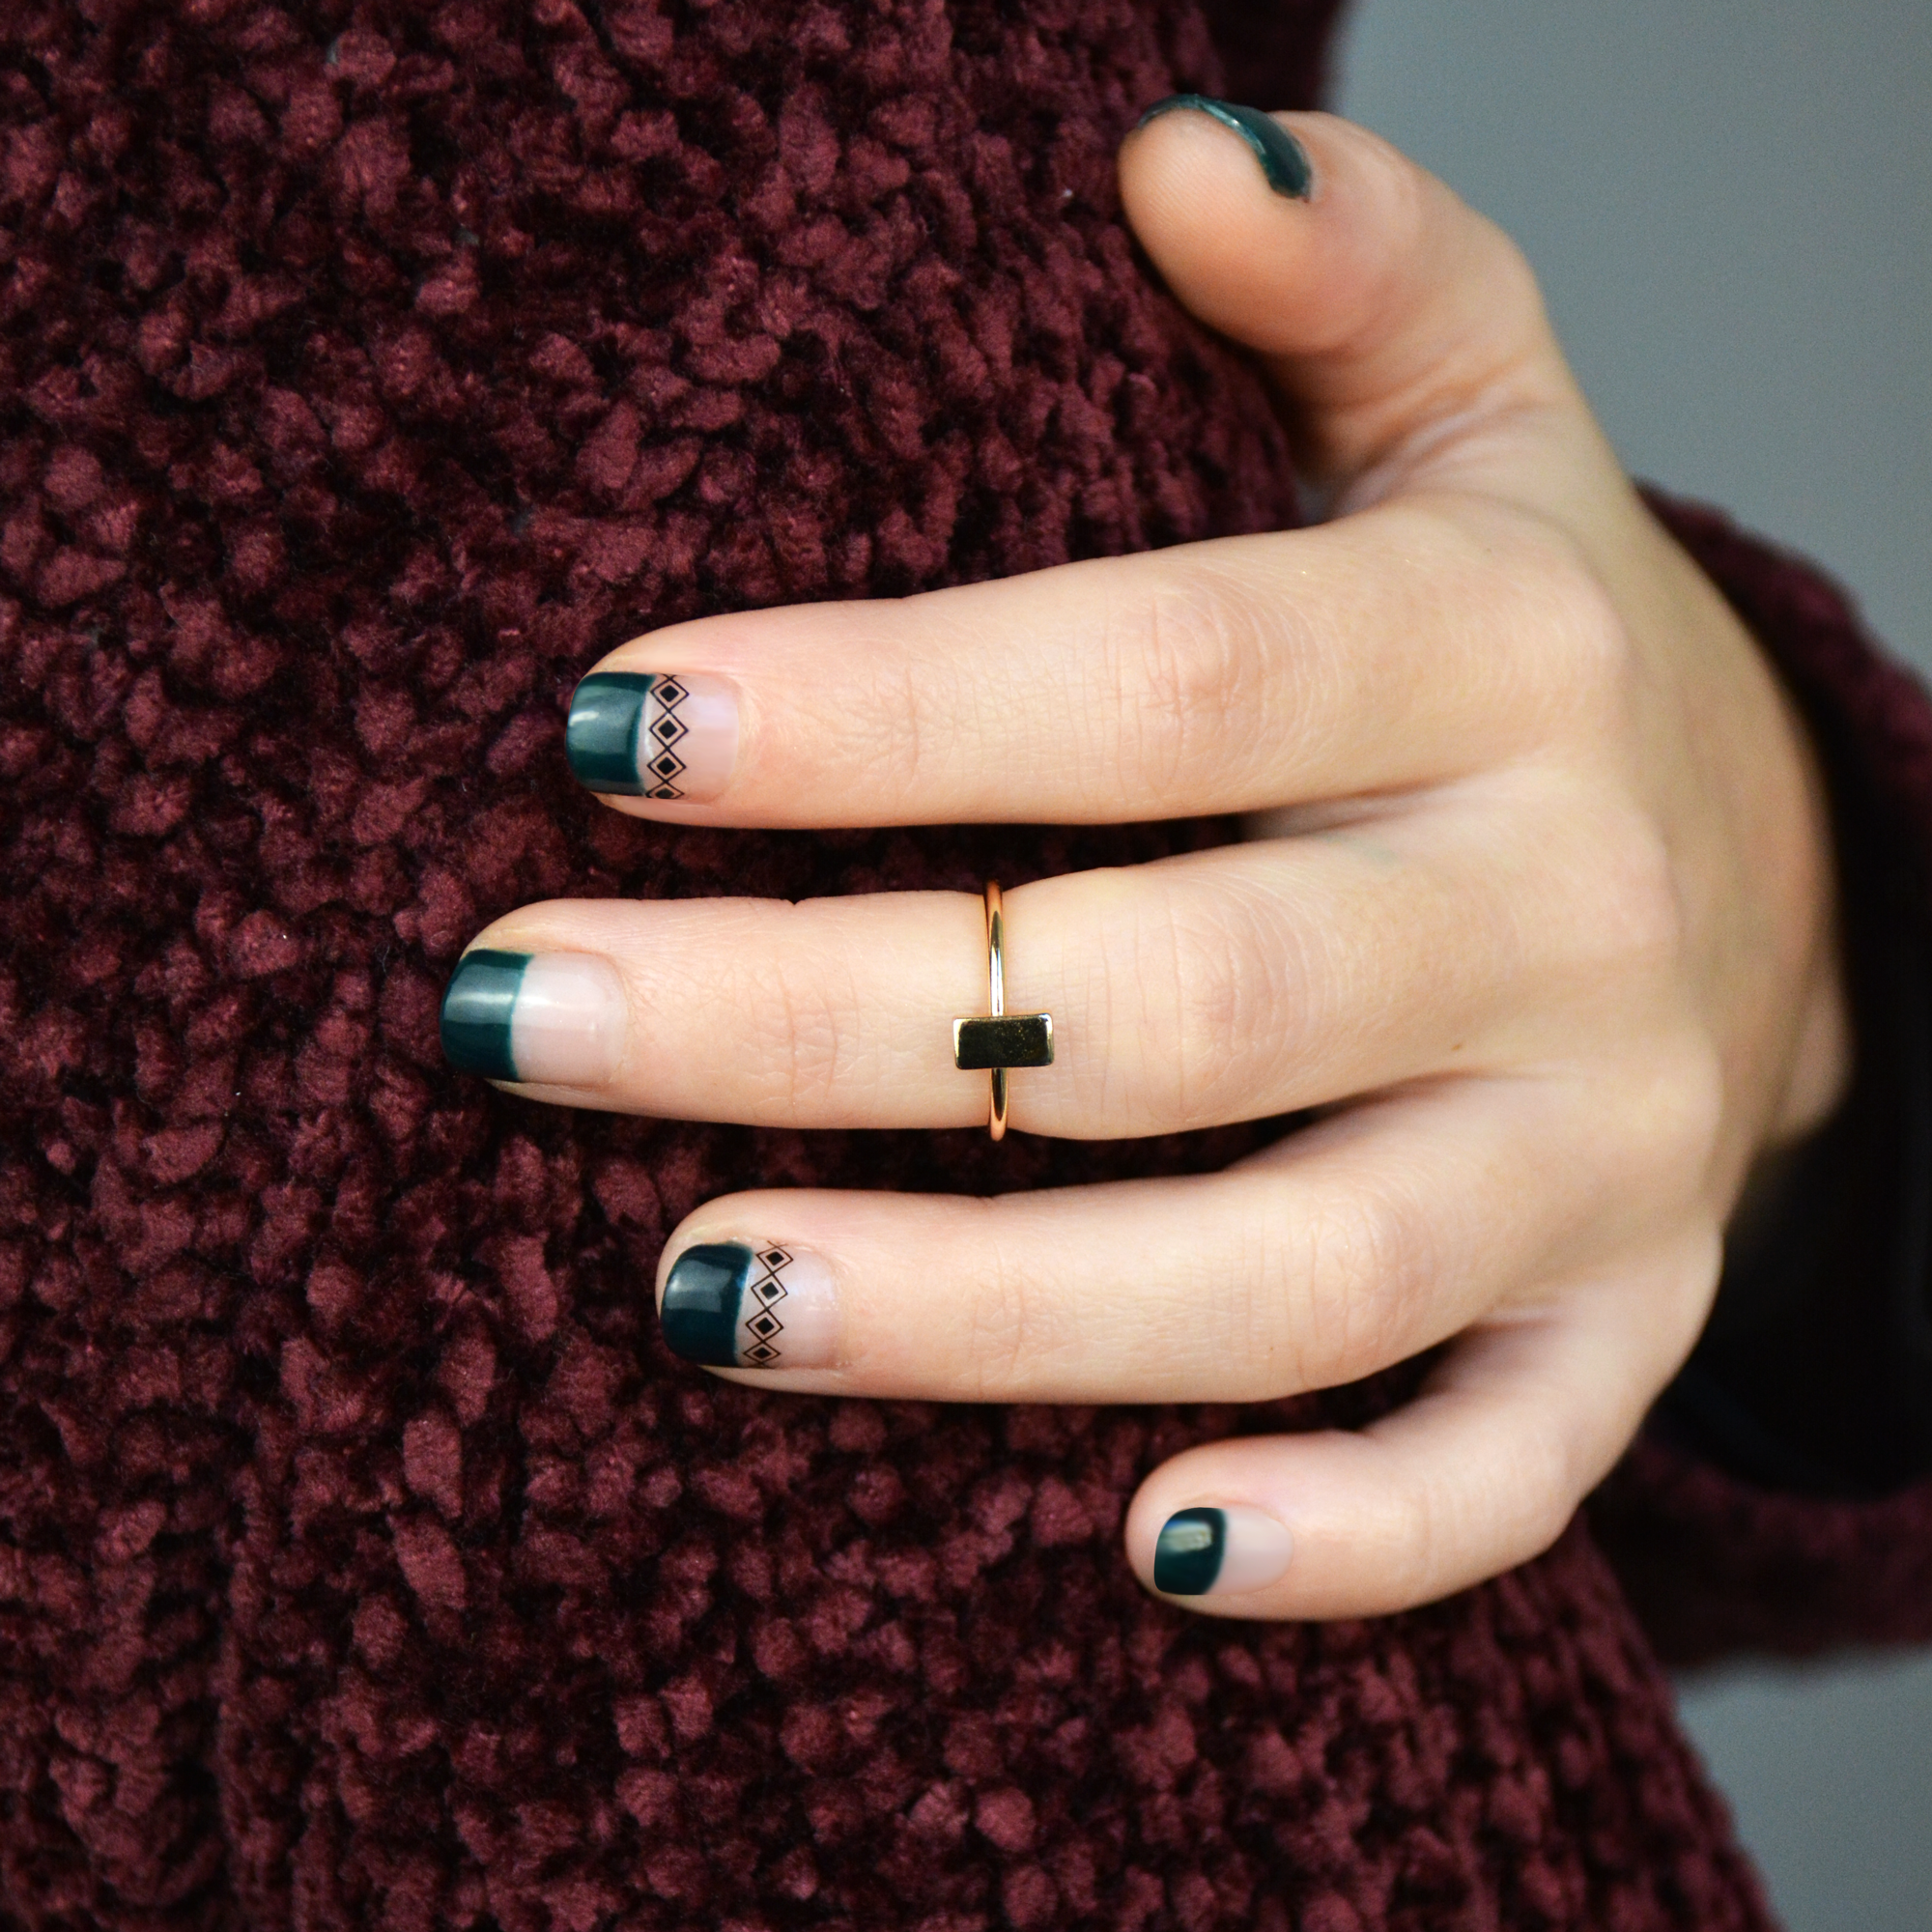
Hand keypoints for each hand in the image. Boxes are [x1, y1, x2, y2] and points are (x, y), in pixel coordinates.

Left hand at [441, 107, 1847, 1617]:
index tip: (604, 732)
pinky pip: (1507, 1463)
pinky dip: (1354, 1535)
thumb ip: (1364, 269)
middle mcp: (1568, 914)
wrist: (1765, 867)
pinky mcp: (1616, 1320)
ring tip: (695, 1296)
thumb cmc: (1516, 647)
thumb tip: (1173, 146)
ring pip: (1295, 1270)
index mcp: (1509, 655)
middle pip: (1173, 996)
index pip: (1163, 677)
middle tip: (525, 1027)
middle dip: (824, 1025)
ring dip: (992, 1310)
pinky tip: (1140, 1555)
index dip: (881, 713)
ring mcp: (1602, 1150)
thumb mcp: (1478, 420)